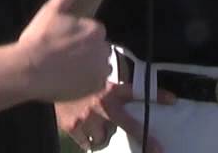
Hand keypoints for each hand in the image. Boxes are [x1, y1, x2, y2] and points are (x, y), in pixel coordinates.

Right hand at [16, 0, 109, 101]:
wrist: (28, 70)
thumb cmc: (38, 39)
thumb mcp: (50, 11)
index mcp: (96, 30)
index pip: (93, 34)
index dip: (78, 39)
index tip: (62, 44)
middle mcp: (103, 49)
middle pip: (98, 50)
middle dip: (85, 53)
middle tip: (62, 59)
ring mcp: (100, 70)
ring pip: (99, 67)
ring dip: (88, 68)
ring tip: (65, 71)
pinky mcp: (95, 87)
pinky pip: (95, 84)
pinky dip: (86, 83)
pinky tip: (68, 81)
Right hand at [56, 82, 175, 152]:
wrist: (44, 74)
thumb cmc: (75, 73)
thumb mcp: (98, 72)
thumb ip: (114, 78)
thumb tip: (126, 77)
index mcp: (110, 89)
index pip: (138, 91)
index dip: (157, 96)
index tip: (173, 100)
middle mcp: (102, 106)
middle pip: (127, 126)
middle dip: (144, 139)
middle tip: (156, 149)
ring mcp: (87, 119)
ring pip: (104, 137)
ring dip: (104, 133)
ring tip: (99, 126)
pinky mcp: (72, 128)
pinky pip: (86, 143)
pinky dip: (87, 139)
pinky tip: (86, 131)